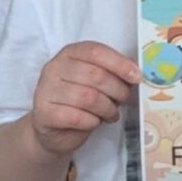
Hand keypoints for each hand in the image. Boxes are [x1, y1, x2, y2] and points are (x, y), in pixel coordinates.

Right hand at [30, 42, 136, 159]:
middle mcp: (54, 68)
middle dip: (118, 90)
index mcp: (69, 54)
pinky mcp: (44, 113)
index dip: (120, 64)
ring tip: (111, 113)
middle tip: (124, 100)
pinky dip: (93, 122)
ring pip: (88, 98)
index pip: (95, 51)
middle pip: (95, 75)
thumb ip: (112, 72)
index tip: (136, 77)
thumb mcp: (96, 81)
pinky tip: (94, 121)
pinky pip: (78, 117)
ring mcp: (45, 90)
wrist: (55, 129)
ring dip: (107, 108)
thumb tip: (137, 74)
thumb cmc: (81, 101)